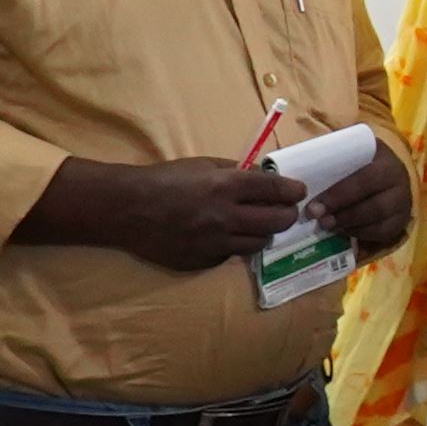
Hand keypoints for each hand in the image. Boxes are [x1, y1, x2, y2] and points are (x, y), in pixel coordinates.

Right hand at [70, 158, 307, 271]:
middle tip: (286, 211)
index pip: (274, 191)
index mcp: (225, 186)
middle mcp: (224, 217)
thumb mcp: (202, 164)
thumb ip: (235, 172)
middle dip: (287, 215)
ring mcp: (214, 243)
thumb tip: (263, 178)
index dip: (293, 191)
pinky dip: (235, 245)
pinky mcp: (202, 261)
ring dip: (263, 233)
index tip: (300, 191)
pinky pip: (231, 255)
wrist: (126, 209)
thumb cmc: (164, 180)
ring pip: (259, 243)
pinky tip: (226, 235)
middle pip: (277, 222)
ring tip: (257, 224)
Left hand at [308, 139, 413, 255]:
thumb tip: (288, 174)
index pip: (362, 175)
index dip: (338, 193)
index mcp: (379, 155)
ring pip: (377, 215)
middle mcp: (396, 175)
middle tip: (317, 218)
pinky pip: (382, 231)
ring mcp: (402, 199)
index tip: (312, 204)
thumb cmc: (354, 164)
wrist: (384, 175)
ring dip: (349, 223)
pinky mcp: (401, 219)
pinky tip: (344, 231)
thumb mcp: (344, 153)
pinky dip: (361, 233)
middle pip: (372, 197)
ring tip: (327, 226)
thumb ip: (323, 158)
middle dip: (342, 209)